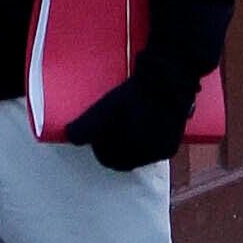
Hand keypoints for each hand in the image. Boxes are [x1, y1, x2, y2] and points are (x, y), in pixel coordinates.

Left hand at [62, 75, 181, 172]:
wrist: (167, 82)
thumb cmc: (133, 97)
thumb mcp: (104, 109)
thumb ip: (84, 128)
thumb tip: (70, 137)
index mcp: (129, 155)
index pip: (108, 160)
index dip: (100, 146)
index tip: (100, 131)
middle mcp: (146, 159)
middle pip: (125, 158)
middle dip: (116, 145)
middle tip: (113, 125)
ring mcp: (161, 153)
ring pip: (140, 154)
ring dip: (132, 143)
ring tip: (129, 122)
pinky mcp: (172, 145)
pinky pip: (155, 148)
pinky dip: (148, 140)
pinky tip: (145, 123)